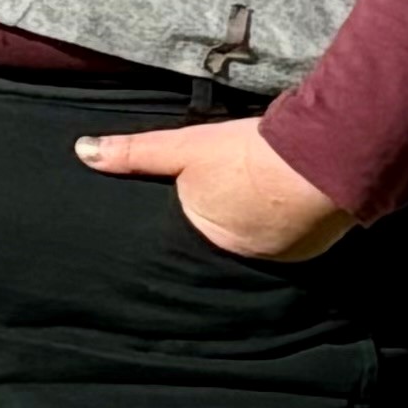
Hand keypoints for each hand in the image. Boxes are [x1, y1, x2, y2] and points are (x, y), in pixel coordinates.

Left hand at [75, 112, 351, 263]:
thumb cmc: (248, 155)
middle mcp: (246, 259)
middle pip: (228, 238)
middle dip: (225, 223)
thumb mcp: (183, 147)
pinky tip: (286, 203)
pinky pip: (294, 236)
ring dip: (259, 222)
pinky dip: (288, 222)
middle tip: (227, 198)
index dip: (188, 220)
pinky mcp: (318, 246)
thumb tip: (83, 152)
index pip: (189, 237)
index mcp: (208, 244)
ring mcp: (286, 256)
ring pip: (262, 238)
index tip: (189, 208)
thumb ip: (134, 154)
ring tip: (257, 198)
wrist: (324, 155)